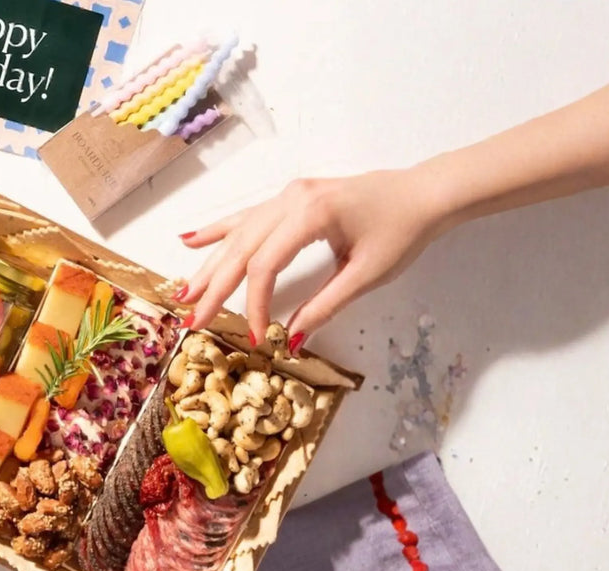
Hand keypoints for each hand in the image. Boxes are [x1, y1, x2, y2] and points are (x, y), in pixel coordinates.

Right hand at [174, 168, 451, 352]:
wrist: (424, 193)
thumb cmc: (403, 230)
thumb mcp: (367, 274)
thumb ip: (325, 306)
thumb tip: (290, 339)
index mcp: (310, 215)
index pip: (265, 265)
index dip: (255, 304)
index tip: (258, 335)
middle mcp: (291, 200)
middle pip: (241, 249)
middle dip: (215, 288)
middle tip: (192, 320)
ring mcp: (288, 196)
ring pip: (237, 234)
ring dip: (209, 264)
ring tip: (183, 292)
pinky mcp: (290, 199)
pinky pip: (246, 217)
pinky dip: (219, 230)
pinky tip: (190, 240)